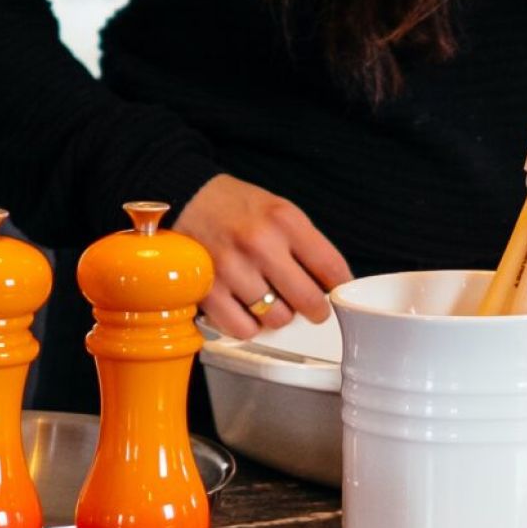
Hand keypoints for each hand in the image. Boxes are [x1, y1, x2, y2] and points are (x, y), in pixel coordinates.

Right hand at [173, 173, 352, 340]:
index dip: (340, 286)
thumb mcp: (278, 209)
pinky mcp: (208, 291)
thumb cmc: (235, 207)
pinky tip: (248, 310)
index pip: (331, 267)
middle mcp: (260, 244)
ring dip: (279, 316)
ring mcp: (232, 269)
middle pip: (309, 300)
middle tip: (312, 307)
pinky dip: (250, 326)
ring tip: (271, 301)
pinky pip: (244, 329)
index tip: (338, 292)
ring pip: (277, 319)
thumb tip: (329, 283)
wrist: (186, 198)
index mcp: (284, 220)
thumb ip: (305, 244)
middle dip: (316, 309)